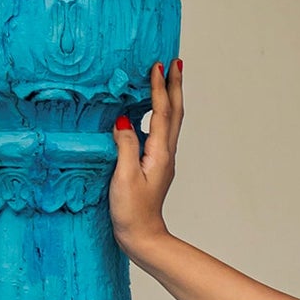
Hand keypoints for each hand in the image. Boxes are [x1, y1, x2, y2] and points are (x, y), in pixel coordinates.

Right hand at [109, 60, 183, 260]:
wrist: (143, 237)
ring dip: (170, 97)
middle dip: (175, 85)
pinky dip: (160, 113)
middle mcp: (166, 153)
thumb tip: (123, 120)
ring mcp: (162, 159)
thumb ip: (125, 147)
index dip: (159, 87)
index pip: (161, 112)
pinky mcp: (156, 165)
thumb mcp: (124, 178)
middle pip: (174, 112)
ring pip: (170, 121)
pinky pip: (160, 131)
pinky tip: (151, 112)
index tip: (158, 65)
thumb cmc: (131, 212)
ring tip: (167, 79)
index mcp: (159, 153)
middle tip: (175, 62)